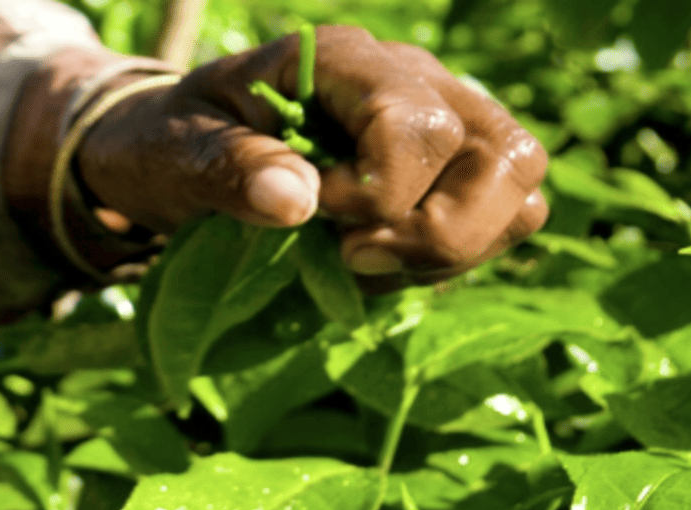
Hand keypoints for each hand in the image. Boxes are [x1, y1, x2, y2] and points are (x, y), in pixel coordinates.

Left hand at [74, 25, 547, 285]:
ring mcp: (442, 124)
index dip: (380, 192)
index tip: (316, 217)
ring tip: (366, 265)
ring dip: (452, 249)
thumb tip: (295, 199)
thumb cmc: (171, 143)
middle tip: (350, 258)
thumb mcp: (175, 154)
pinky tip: (384, 267)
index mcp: (343, 60)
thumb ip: (229, 169)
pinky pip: (504, 218)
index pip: (419, 123)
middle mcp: (413, 80)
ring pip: (519, 189)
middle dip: (436, 230)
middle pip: (501, 154)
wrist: (172, 152)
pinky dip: (455, 259)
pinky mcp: (446, 173)